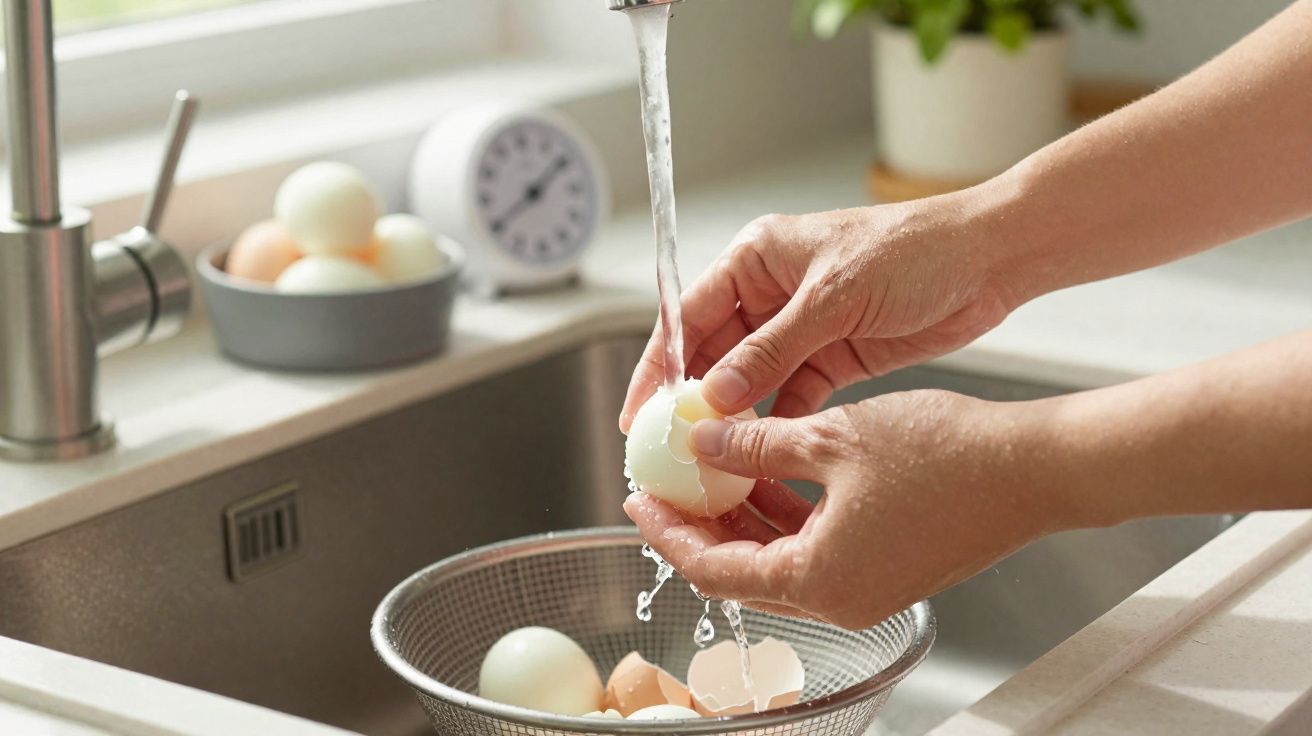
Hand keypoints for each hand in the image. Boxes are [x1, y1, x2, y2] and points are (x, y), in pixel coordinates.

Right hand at [619, 192, 1019, 430]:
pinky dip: (775, 422)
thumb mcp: (834, 298)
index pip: (689, 315)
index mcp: (758, 258)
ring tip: (708, 459)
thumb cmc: (915, 250)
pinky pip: (790, 396)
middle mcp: (772, 292)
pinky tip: (759, 454)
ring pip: (748, 380)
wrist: (989, 261)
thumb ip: (772, 349)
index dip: (659, 365)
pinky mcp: (834, 357)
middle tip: (667, 448)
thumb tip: (717, 394)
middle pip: (712, 351)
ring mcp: (802, 328)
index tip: (640, 411)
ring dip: (732, 416)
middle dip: (690, 399)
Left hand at [623, 390, 1073, 628]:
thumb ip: (756, 445)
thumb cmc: (948, 455)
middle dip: (702, 526)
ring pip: (781, 561)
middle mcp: (840, 599)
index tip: (640, 500)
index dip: (669, 533)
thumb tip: (704, 445)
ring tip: (717, 468)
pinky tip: (774, 472)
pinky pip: (818, 553)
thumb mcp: (832, 437)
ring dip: (745, 519)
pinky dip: (788, 518)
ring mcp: (868, 590)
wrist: (1034, 468)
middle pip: (743, 572)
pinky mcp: (890, 570)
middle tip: (671, 484)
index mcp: (818, 579)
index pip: (713, 569)